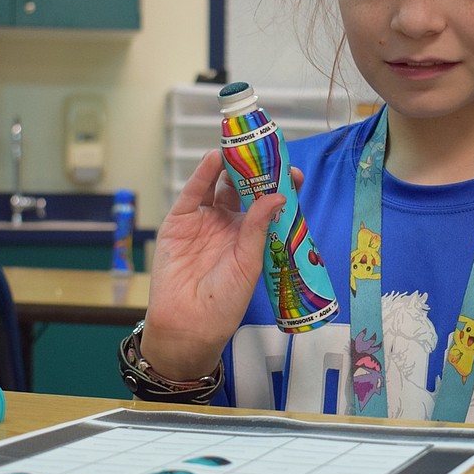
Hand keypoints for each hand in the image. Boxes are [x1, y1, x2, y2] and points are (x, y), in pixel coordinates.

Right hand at [140, 150, 286, 380]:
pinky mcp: (179, 222)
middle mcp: (228, 225)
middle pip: (243, 189)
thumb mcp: (248, 264)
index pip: (267, 205)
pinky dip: (203, 174)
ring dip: (231, 167)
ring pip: (219, 186)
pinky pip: (193, 193)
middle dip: (256, 171)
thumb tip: (276, 197)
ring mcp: (203, 221)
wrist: (188, 324)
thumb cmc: (223, 303)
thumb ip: (258, 228)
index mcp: (249, 237)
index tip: (293, 175)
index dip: (278, 188)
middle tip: (268, 153)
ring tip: (244, 150)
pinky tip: (215, 159)